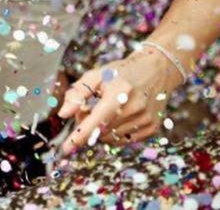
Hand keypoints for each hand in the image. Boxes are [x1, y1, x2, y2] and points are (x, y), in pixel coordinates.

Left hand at [57, 50, 180, 154]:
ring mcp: (146, 119)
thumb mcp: (96, 75)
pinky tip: (117, 118)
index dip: (81, 134)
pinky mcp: (152, 128)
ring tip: (104, 111)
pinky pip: (124, 140)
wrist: (156, 71)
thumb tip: (63, 114)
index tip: (66, 148)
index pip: (97, 119)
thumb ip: (78, 93)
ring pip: (111, 138)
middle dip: (88, 124)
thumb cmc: (121, 72)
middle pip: (101, 130)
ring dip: (101, 130)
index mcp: (120, 92)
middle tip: (87, 109)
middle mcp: (135, 108)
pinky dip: (114, 133)